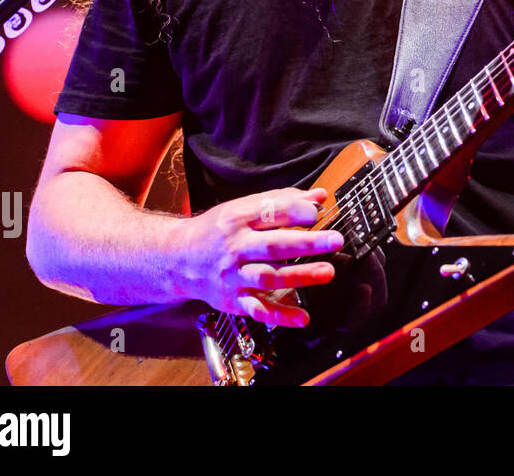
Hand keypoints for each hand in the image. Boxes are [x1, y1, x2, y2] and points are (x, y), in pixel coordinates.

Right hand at [173, 187, 344, 327]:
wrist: (177, 258)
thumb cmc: (217, 229)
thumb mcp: (243, 208)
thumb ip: (283, 201)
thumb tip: (320, 196)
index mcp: (238, 219)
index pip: (270, 212)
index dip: (296, 211)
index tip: (318, 212)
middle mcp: (235, 247)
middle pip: (273, 245)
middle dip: (306, 244)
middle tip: (336, 240)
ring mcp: (233, 276)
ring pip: (268, 277)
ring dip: (300, 276)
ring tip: (328, 272)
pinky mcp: (233, 299)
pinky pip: (257, 309)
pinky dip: (280, 316)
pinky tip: (303, 317)